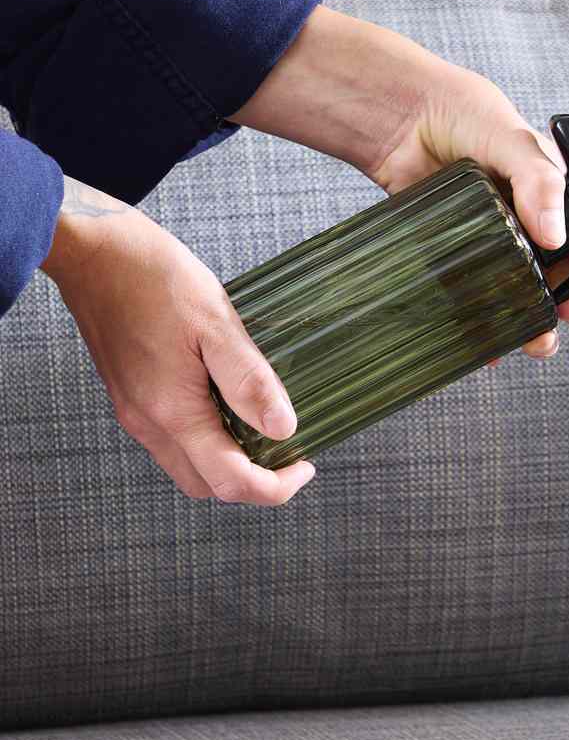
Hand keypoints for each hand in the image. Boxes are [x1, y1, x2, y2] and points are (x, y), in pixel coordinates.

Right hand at [41, 177, 314, 504]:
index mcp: (172, 413)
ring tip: (265, 431)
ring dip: (230, 463)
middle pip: (208, 486)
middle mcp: (149, 423)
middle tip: (290, 453)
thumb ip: (249, 381)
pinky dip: (208, 441)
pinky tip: (230, 408)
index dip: (275, 487)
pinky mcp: (131, 397)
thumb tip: (284, 428)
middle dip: (255, 482)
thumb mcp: (215, 324)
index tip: (304, 463)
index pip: (231, 482)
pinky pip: (173, 441)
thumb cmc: (152, 279)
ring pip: (189, 467)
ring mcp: (136, 412)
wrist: (92, 252)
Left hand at [231, 5, 568, 359]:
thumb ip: (540, 182)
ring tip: (539, 339)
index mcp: (557, 196)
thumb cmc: (463, 114)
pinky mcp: (463, 258)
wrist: (399, 117)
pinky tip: (491, 345)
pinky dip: (489, 329)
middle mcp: (532, 224)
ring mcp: (499, 244)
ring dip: (539, 324)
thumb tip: (555, 236)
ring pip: (528, 297)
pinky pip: (481, 301)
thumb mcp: (514, 140)